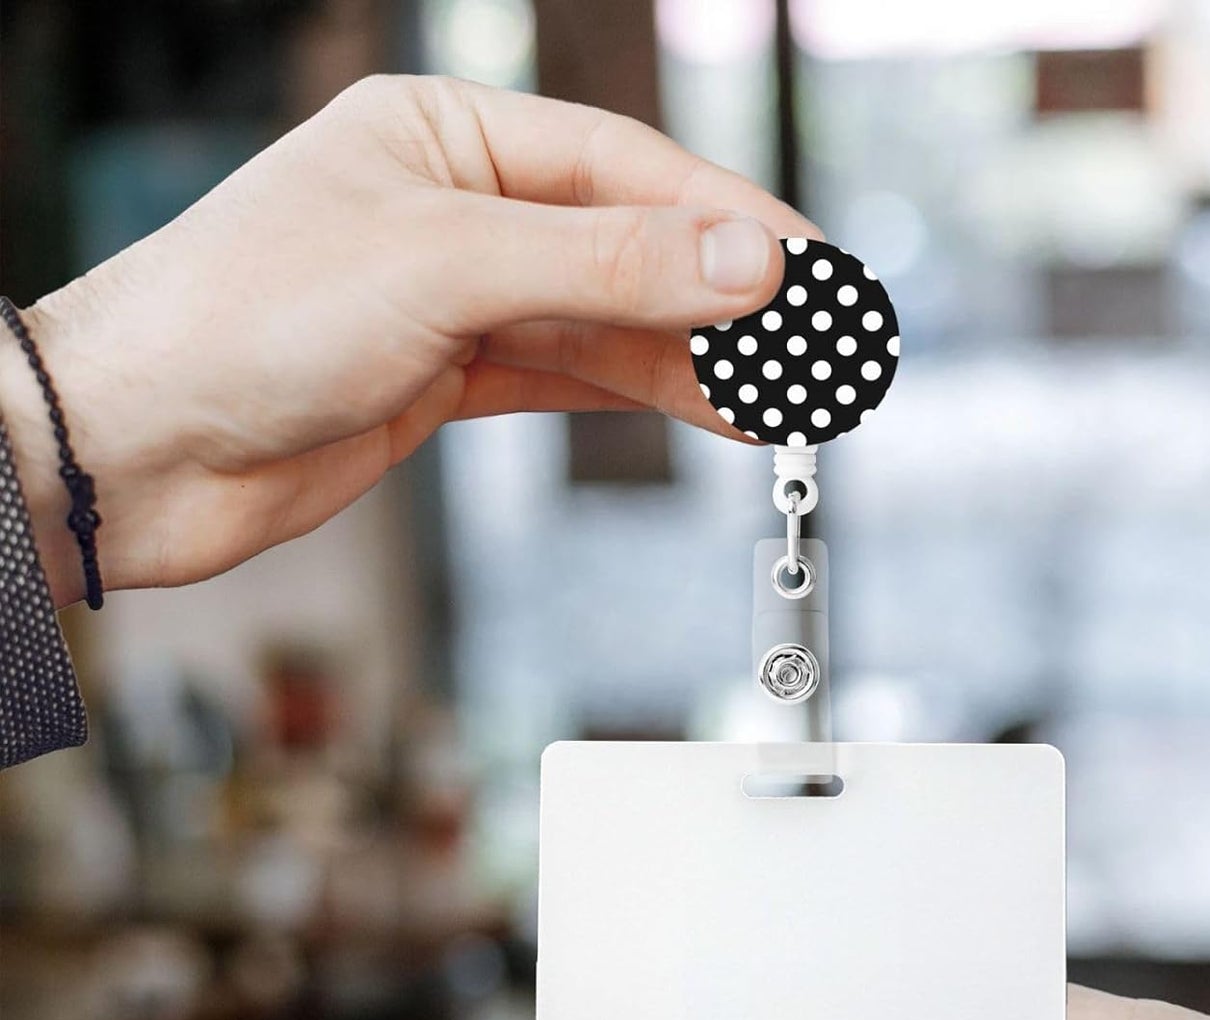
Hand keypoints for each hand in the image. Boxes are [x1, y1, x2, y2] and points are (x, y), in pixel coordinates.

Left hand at [1, 75, 815, 605]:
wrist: (142, 447)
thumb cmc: (246, 317)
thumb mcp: (443, 268)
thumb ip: (604, 267)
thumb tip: (743, 264)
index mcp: (447, 134)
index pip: (626, 170)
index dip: (730, 225)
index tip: (815, 275)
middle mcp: (458, 209)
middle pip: (629, 247)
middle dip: (727, 301)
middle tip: (820, 347)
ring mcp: (456, 300)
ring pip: (610, 323)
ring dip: (701, 361)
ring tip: (787, 398)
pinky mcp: (448, 381)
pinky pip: (573, 378)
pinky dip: (645, 395)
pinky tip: (714, 411)